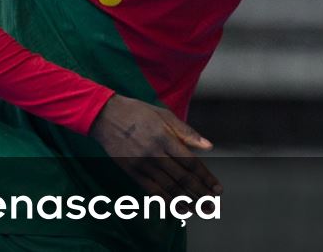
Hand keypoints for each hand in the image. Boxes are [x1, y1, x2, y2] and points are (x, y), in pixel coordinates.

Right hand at [88, 94, 220, 198]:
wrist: (105, 116)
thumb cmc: (138, 112)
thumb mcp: (165, 115)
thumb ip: (187, 133)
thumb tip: (209, 147)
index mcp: (165, 139)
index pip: (191, 163)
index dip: (205, 178)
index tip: (217, 189)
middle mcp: (154, 154)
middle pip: (181, 178)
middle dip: (200, 194)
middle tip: (212, 206)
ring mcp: (142, 165)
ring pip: (168, 187)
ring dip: (185, 201)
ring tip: (199, 210)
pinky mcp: (131, 172)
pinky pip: (151, 190)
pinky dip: (165, 201)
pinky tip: (177, 208)